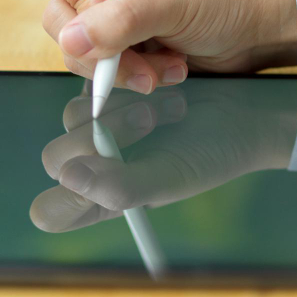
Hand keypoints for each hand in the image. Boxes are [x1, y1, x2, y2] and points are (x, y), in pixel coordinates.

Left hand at [28, 85, 296, 232]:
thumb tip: (68, 178)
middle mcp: (96, 165)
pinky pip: (93, 86)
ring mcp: (99, 127)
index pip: (52, 211)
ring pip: (73, 115)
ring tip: (167, 104)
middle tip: (150, 119)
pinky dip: (123, 85)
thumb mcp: (171, 178)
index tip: (95, 177)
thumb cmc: (211, 154)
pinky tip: (163, 85)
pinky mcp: (111, 92)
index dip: (63, 198)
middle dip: (103, 137)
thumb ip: (120, 188)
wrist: (244, 111)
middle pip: (58, 156)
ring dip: (118, 109)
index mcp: (104, 199)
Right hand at [30, 0, 296, 93]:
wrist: (257, 28)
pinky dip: (132, 77)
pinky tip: (169, 70)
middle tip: (139, 63)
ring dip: (121, 68)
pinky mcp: (119, 45)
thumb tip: (70, 42)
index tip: (108, 14)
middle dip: (100, 47)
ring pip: (77, 50)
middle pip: (58, 15)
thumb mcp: (172, 1)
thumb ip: (121, 20)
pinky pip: (100, 69)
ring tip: (167, 68)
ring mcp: (107, 14)